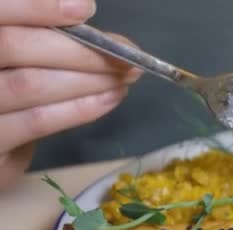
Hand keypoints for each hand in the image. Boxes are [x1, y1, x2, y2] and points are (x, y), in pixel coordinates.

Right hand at [0, 0, 141, 188]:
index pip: (0, 11)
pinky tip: (108, 99)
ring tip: (124, 78)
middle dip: (79, 50)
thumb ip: (48, 39)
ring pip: (30, 83)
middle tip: (125, 57)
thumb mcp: (24, 59)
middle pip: (15, 45)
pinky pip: (37, 121)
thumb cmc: (12, 92)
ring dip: (87, 80)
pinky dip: (78, 108)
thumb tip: (98, 27)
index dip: (38, 7)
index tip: (85, 9)